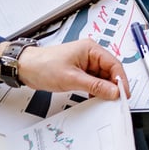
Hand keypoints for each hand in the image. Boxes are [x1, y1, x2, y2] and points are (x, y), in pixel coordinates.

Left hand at [4, 39, 128, 98]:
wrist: (25, 68)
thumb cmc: (43, 65)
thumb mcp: (71, 78)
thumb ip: (95, 86)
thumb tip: (113, 91)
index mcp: (91, 49)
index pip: (114, 64)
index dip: (121, 80)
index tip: (124, 94)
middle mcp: (90, 54)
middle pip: (110, 71)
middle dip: (113, 86)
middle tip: (116, 100)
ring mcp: (85, 63)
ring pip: (103, 77)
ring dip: (104, 89)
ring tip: (105, 100)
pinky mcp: (80, 71)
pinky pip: (94, 81)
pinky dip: (96, 90)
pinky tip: (95, 97)